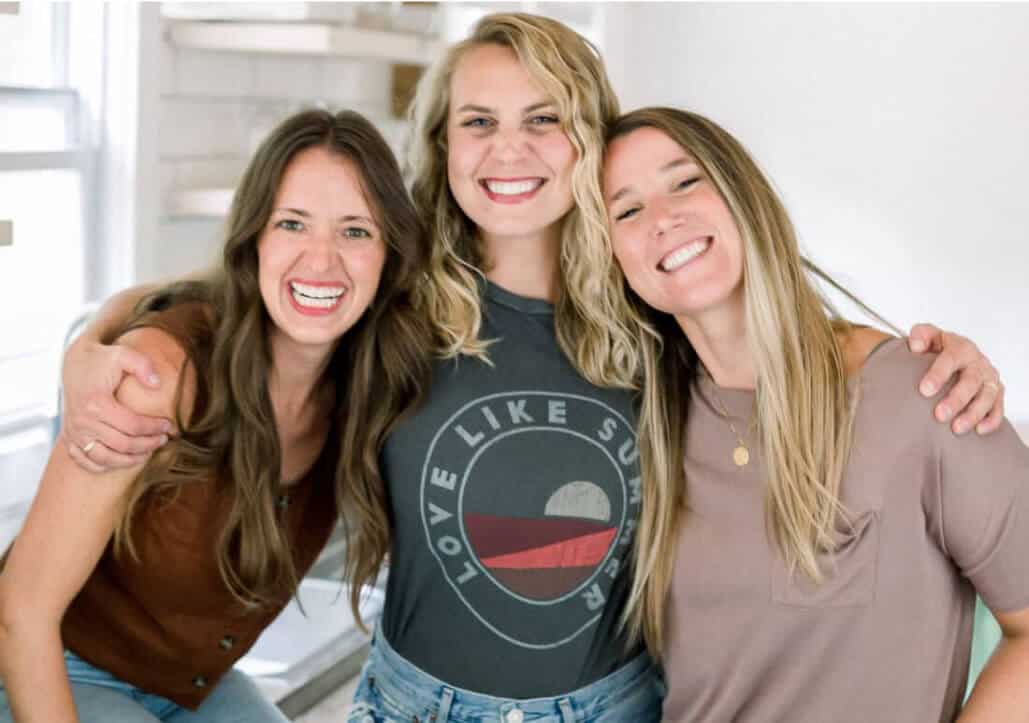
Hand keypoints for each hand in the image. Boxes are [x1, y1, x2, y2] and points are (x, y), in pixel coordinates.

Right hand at [60, 339, 171, 471]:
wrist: (75, 362)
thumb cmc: (102, 359)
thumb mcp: (123, 354)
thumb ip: (142, 365)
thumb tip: (157, 384)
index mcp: (96, 403)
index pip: (133, 426)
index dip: (154, 428)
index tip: (169, 425)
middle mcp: (82, 421)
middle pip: (122, 445)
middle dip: (148, 445)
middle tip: (163, 440)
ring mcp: (74, 432)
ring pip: (104, 458)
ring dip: (129, 460)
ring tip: (147, 452)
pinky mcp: (69, 437)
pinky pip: (86, 461)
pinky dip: (105, 465)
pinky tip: (123, 459)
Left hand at [908, 323, 1003, 435]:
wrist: (951, 354)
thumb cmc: (937, 348)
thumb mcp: (927, 336)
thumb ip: (920, 336)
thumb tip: (916, 346)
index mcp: (960, 348)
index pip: (950, 359)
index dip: (939, 375)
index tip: (924, 390)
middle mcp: (978, 363)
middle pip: (971, 381)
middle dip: (956, 399)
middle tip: (939, 415)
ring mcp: (989, 378)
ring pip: (987, 396)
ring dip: (973, 413)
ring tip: (956, 428)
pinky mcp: (996, 392)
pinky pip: (998, 407)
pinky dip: (991, 419)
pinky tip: (979, 430)